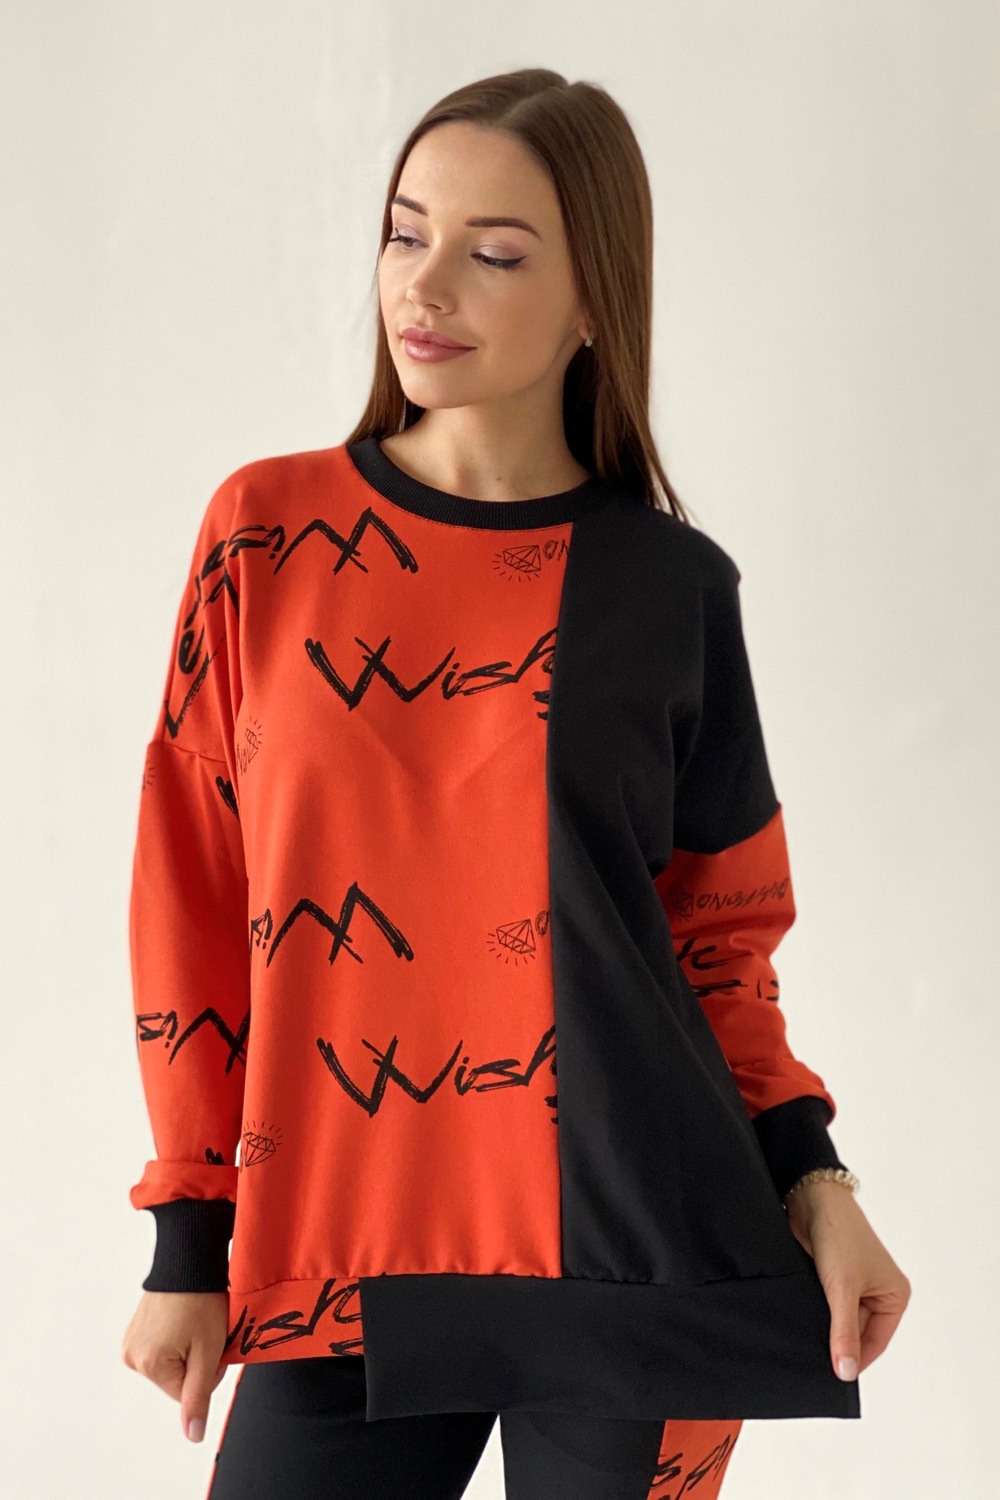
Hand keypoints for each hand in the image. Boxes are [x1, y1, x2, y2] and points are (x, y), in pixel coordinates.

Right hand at [121, 1290, 230, 1441]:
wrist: (188, 1260)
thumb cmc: (201, 1300)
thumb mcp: (208, 1351)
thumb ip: (199, 1396)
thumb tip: (192, 1436)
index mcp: (149, 1365)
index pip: (187, 1393)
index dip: (207, 1371)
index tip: (211, 1343)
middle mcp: (133, 1357)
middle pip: (177, 1379)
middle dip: (196, 1359)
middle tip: (204, 1330)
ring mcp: (131, 1342)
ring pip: (171, 1364)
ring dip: (187, 1348)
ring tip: (193, 1320)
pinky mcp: (135, 1330)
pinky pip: (162, 1348)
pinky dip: (176, 1338)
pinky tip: (182, 1317)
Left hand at [784, 1180, 910, 1382]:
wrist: (811, 1198)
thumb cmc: (838, 1235)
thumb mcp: (843, 1289)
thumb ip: (844, 1332)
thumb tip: (846, 1372)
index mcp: (894, 1296)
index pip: (875, 1342)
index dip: (855, 1360)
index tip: (834, 1378)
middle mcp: (877, 1292)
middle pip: (856, 1333)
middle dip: (837, 1343)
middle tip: (812, 1361)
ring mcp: (853, 1285)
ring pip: (837, 1320)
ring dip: (823, 1328)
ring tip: (803, 1341)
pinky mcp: (830, 1278)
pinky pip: (824, 1306)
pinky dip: (813, 1314)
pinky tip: (798, 1321)